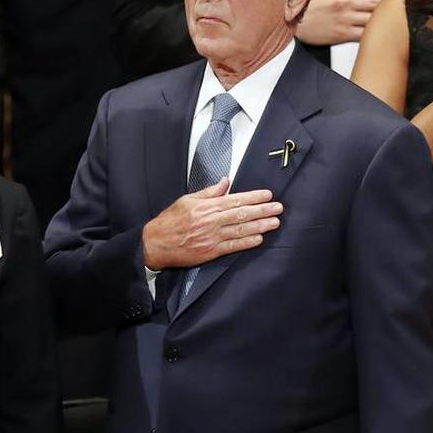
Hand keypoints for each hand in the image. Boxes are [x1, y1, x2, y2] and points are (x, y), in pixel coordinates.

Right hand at [141, 178, 281, 269]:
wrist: (155, 244)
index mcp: (206, 207)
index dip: (253, 197)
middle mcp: (211, 221)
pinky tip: (259, 238)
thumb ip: (209, 192)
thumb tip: (226, 181)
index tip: (268, 195)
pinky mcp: (210, 252)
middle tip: (278, 208)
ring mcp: (211, 237)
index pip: (235, 199)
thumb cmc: (170, 221)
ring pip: (240, 230)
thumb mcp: (187, 200)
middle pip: (242, 214)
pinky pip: (232, 246)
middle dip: (262, 210)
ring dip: (260, 226)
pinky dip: (246, 242)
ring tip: (274, 222)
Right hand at [297, 0, 400, 44]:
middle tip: (402, 6)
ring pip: (374, 19)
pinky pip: (365, 34)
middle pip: (378, 2)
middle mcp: (347, 2)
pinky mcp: (343, 34)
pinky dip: (375, 34)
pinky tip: (383, 35)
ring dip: (386, 20)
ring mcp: (346, 18)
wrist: (287, 18)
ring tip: (397, 22)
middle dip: (391, 5)